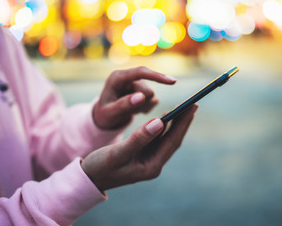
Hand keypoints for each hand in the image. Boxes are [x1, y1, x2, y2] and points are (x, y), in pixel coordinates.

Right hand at [81, 105, 197, 190]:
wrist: (88, 178)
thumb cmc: (100, 167)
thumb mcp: (118, 153)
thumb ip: (138, 139)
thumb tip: (159, 122)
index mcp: (151, 166)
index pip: (172, 141)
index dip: (183, 123)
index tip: (192, 106)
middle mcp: (153, 164)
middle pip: (172, 139)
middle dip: (183, 121)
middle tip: (193, 103)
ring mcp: (149, 160)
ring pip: (166, 139)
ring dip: (174, 123)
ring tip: (183, 107)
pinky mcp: (143, 155)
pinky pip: (157, 139)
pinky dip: (163, 127)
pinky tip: (166, 118)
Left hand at [93, 66, 176, 129]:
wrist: (105, 117)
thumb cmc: (104, 114)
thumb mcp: (110, 113)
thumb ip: (124, 105)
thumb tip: (142, 97)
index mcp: (118, 77)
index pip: (141, 72)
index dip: (157, 76)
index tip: (173, 82)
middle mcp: (128, 76)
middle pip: (147, 90)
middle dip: (141, 104)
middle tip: (126, 112)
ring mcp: (137, 82)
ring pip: (151, 96)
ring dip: (142, 107)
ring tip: (128, 111)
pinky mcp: (143, 89)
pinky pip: (153, 100)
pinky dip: (146, 108)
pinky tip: (135, 110)